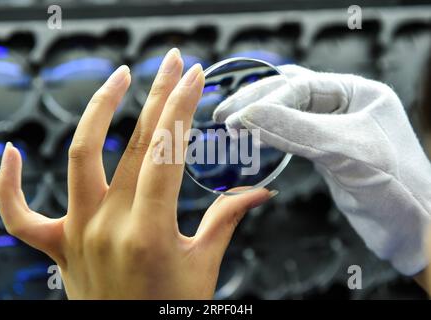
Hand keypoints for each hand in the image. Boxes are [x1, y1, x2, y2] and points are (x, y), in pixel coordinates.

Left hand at [0, 48, 274, 298]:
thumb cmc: (171, 311)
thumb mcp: (203, 266)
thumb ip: (226, 220)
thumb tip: (260, 193)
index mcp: (150, 233)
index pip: (167, 153)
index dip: (182, 110)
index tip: (194, 78)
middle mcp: (109, 227)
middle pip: (134, 144)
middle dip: (159, 97)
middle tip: (173, 63)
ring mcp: (78, 234)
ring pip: (80, 158)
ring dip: (99, 111)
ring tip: (120, 77)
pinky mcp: (57, 247)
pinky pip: (19, 215)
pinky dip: (9, 184)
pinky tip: (14, 151)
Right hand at [214, 65, 430, 275]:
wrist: (412, 228)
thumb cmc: (394, 185)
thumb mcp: (342, 150)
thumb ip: (295, 129)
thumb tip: (248, 115)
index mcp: (357, 91)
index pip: (300, 86)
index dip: (264, 100)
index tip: (235, 118)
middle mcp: (345, 104)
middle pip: (290, 93)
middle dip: (256, 103)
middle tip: (223, 116)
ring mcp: (335, 127)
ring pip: (288, 114)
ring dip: (260, 119)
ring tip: (231, 128)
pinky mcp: (327, 151)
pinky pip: (292, 135)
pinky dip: (270, 137)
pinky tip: (252, 140)